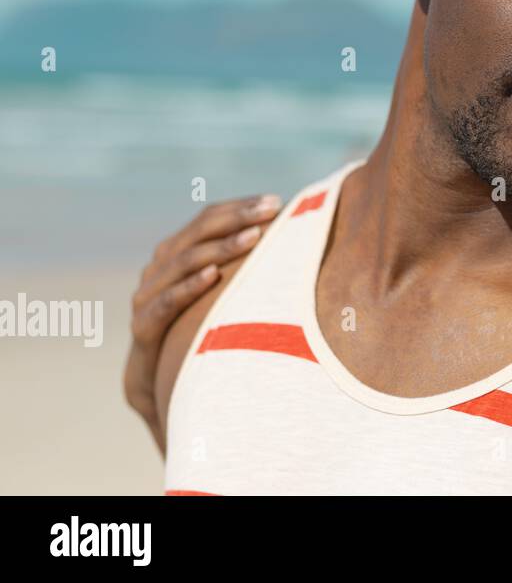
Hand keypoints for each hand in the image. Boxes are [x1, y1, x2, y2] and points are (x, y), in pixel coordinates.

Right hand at [123, 194, 279, 449]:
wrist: (161, 381)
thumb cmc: (201, 327)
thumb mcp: (222, 293)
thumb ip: (244, 264)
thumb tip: (296, 238)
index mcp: (176, 251)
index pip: (208, 218)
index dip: (240, 208)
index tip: (276, 201)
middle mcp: (158, 267)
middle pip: (198, 232)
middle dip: (238, 218)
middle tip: (272, 210)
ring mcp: (147, 295)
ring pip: (184, 262)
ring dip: (221, 247)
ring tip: (255, 236)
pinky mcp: (143, 326)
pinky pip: (167, 302)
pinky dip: (190, 286)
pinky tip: (215, 275)